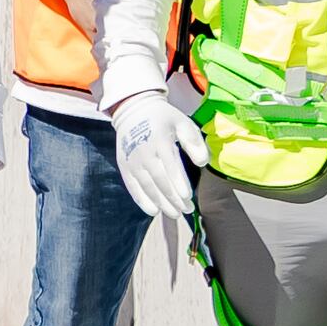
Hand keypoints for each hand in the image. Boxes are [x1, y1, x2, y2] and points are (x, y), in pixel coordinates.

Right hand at [111, 91, 205, 227]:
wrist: (134, 111)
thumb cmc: (164, 119)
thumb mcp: (182, 122)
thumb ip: (194, 141)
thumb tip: (202, 162)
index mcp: (159, 140)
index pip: (169, 165)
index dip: (178, 182)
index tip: (187, 196)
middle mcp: (143, 153)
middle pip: (159, 181)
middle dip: (173, 198)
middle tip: (187, 210)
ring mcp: (132, 161)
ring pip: (147, 187)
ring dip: (161, 203)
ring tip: (175, 213)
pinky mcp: (124, 167)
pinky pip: (133, 187)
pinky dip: (142, 201)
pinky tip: (153, 211)